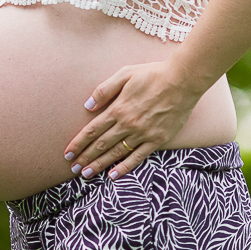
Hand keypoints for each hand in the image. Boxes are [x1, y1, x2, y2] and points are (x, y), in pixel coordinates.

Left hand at [62, 59, 204, 180]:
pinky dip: (125, 167)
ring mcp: (143, 134)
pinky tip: (113, 175)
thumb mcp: (124, 74)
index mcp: (118, 108)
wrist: (182, 81)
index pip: (92, 130)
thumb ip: (104, 90)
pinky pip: (138, 157)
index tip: (68, 153)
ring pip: (116, 153)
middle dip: (85, 158)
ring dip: (99, 165)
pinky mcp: (157, 140)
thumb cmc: (152, 74)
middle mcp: (128, 124)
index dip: (78, 143)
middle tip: (74, 168)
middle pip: (101, 145)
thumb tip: (87, 105)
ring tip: (86, 174)